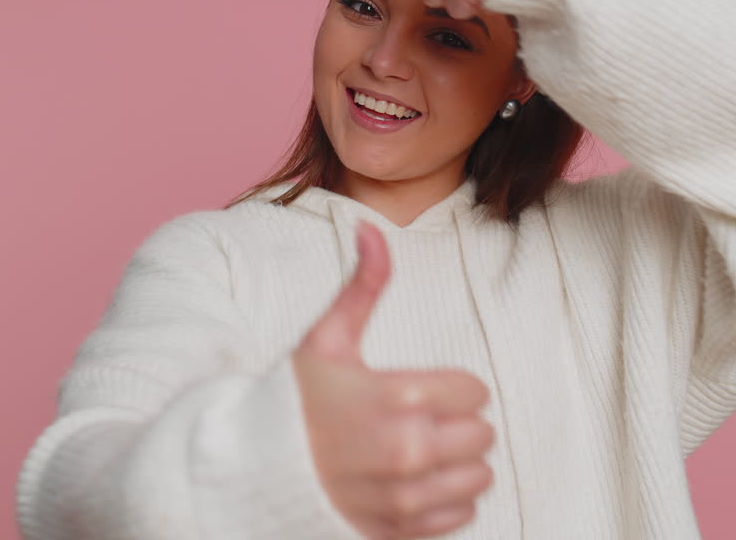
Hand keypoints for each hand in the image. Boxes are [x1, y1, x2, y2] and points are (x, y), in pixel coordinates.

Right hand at [293, 220, 496, 538]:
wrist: (253, 474)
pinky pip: (461, 515)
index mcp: (398, 397)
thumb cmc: (292, 402)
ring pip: (479, 477)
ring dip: (457, 464)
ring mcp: (406, 497)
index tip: (418, 389)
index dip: (452, 386)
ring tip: (419, 452)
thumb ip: (361, 286)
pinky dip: (446, 501)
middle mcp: (409, 451)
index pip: (476, 391)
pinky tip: (413, 484)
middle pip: (483, 434)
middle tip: (418, 420)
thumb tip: (373, 227)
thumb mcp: (325, 340)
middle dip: (457, 423)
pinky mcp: (401, 531)